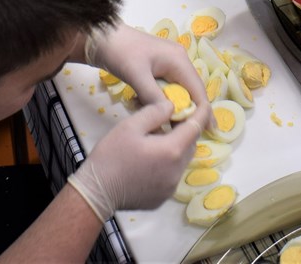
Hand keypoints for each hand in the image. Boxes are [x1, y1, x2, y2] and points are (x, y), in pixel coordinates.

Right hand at [67, 100, 207, 218]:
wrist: (96, 192)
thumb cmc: (111, 155)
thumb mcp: (130, 125)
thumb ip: (155, 112)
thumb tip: (172, 106)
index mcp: (172, 150)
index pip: (195, 127)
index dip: (201, 113)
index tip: (204, 103)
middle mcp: (177, 171)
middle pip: (191, 145)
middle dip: (187, 131)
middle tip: (173, 120)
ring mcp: (170, 187)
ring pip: (182, 162)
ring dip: (177, 149)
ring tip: (158, 141)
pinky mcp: (162, 197)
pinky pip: (172, 176)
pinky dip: (168, 165)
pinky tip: (150, 162)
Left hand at [85, 23, 207, 122]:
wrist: (101, 37)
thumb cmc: (120, 52)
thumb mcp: (137, 75)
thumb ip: (153, 97)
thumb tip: (169, 116)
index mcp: (179, 60)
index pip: (198, 90)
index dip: (204, 111)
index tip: (208, 132)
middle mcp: (179, 61)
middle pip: (191, 92)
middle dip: (189, 112)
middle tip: (185, 134)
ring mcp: (169, 64)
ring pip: (179, 92)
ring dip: (173, 108)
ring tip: (168, 125)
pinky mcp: (158, 69)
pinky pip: (167, 90)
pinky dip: (162, 101)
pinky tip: (153, 111)